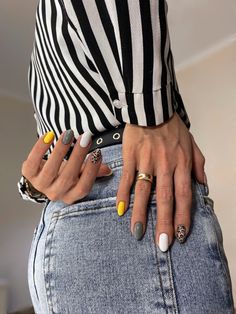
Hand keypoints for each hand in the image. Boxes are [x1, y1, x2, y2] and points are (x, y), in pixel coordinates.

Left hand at [21, 130, 111, 204]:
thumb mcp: (80, 174)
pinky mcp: (28, 174)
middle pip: (68, 177)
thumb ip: (93, 170)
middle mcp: (56, 193)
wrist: (43, 178)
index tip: (97, 153)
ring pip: (51, 169)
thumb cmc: (65, 175)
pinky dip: (39, 148)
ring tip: (68, 134)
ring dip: (60, 150)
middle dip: (78, 156)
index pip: (83, 187)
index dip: (91, 171)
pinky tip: (49, 136)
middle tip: (86, 138)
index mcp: (71, 195)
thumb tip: (108, 169)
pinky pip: (32, 162)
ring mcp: (41, 185)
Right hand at [116, 112, 205, 250]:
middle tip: (162, 244)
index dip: (183, 217)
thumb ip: (198, 164)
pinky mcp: (131, 157)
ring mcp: (147, 161)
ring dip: (141, 214)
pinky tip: (120, 211)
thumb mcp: (192, 143)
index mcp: (182, 164)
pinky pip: (127, 179)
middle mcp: (166, 165)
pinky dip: (123, 195)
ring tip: (138, 233)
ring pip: (144, 192)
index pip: (184, 195)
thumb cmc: (172, 127)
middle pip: (165, 199)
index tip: (181, 235)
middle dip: (164, 223)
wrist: (152, 108)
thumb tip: (203, 185)